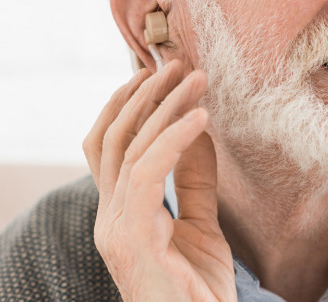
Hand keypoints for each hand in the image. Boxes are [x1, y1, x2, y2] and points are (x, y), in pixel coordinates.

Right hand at [82, 60, 234, 301]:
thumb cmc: (199, 288)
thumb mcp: (202, 222)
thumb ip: (195, 179)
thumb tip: (197, 129)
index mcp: (120, 211)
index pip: (112, 145)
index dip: (131, 105)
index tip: (163, 74)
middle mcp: (109, 216)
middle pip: (114, 137)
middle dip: (144, 94)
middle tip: (178, 63)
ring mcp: (115, 227)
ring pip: (129, 147)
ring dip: (162, 106)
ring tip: (196, 79)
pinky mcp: (133, 238)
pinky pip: (147, 174)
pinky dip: (173, 139)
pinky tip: (200, 118)